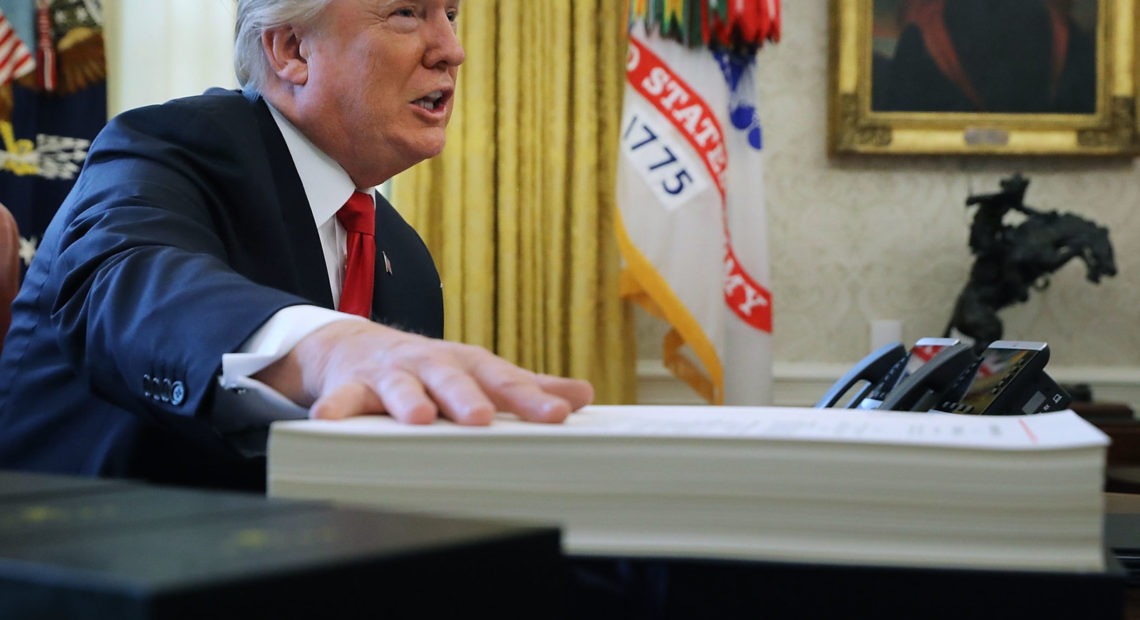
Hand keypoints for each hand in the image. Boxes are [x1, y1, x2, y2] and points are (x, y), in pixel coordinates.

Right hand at [254, 319, 593, 424]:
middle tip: (481, 417)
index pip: (504, 381)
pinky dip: (335, 409)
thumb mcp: (478, 373)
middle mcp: (432, 365)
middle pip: (451, 379)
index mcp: (468, 365)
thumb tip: (582, 395)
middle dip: (465, 397)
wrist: (357, 346)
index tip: (558, 416)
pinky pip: (342, 399)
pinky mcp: (352, 386)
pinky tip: (328, 423)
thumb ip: (526, 387)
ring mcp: (391, 374)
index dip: (531, 399)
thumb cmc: (431, 368)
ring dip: (408, 400)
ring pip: (400, 386)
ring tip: (418, 418)